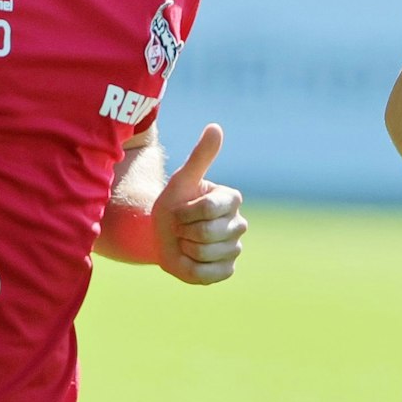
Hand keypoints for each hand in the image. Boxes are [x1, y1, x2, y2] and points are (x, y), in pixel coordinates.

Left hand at [154, 124, 246, 284]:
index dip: (184, 212)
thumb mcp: (183, 179)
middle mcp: (239, 223)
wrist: (162, 234)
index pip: (207, 208)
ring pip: (205, 254)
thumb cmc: (173, 203)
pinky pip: (209, 274)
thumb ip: (201, 156)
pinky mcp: (227, 270)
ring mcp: (235, 248)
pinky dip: (191, 269)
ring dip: (184, 250)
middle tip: (180, 228)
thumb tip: (215, 127)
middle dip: (182, 231)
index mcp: (232, 199)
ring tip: (184, 242)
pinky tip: (189, 259)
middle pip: (205, 233)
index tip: (179, 210)